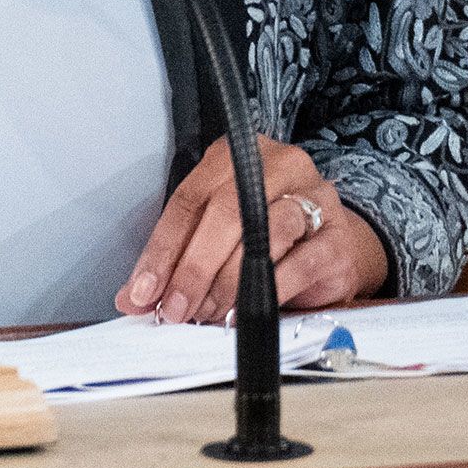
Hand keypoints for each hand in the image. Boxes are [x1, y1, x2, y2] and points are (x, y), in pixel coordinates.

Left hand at [116, 136, 389, 322]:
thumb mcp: (216, 238)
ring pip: (263, 233)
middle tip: (176, 307)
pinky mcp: (337, 238)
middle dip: (194, 267)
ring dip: (228, 281)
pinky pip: (299, 263)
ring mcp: (314, 197)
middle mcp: (278, 165)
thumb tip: (130, 299)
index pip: (189, 199)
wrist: (334, 249)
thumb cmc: (266, 238)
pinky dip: (267, 291)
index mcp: (235, 155)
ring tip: (209, 312)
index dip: (162, 249)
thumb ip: (176, 260)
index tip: (143, 290)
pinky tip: (245, 312)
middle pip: (226, 211)